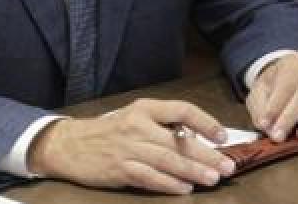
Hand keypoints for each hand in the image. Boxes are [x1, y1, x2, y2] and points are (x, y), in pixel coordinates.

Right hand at [27, 98, 235, 193]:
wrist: (69, 145)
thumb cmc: (109, 130)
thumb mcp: (135, 115)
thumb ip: (163, 123)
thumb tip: (198, 137)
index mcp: (145, 108)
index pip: (182, 110)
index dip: (205, 122)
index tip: (223, 136)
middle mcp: (138, 126)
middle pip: (179, 141)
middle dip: (207, 155)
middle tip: (228, 166)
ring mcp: (128, 149)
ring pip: (168, 161)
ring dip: (193, 172)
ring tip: (213, 178)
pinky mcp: (119, 170)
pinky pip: (150, 178)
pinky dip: (169, 184)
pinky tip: (185, 189)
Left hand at [246, 53, 297, 143]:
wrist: (289, 77)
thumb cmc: (274, 85)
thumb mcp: (259, 91)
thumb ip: (260, 108)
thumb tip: (267, 127)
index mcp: (292, 65)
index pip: (285, 84)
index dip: (275, 105)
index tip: (264, 123)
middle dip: (290, 117)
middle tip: (279, 136)